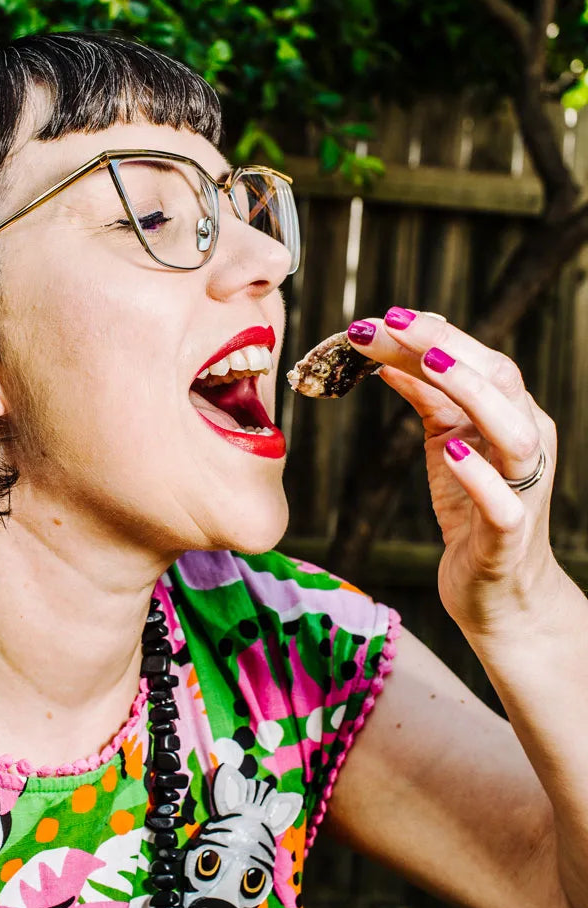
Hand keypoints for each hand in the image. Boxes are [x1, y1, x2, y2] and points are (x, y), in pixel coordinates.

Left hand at [345, 308, 561, 636]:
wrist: (498, 590)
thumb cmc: (472, 509)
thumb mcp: (445, 441)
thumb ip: (426, 396)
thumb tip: (387, 352)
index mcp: (512, 415)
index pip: (479, 359)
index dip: (432, 334)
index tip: (381, 317)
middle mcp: (527, 444)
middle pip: (499, 380)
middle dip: (445, 346)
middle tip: (389, 323)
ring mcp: (523, 489)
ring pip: (514, 433)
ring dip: (472, 394)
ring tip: (428, 364)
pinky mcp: (509, 535)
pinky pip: (503, 504)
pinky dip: (479, 475)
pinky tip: (449, 451)